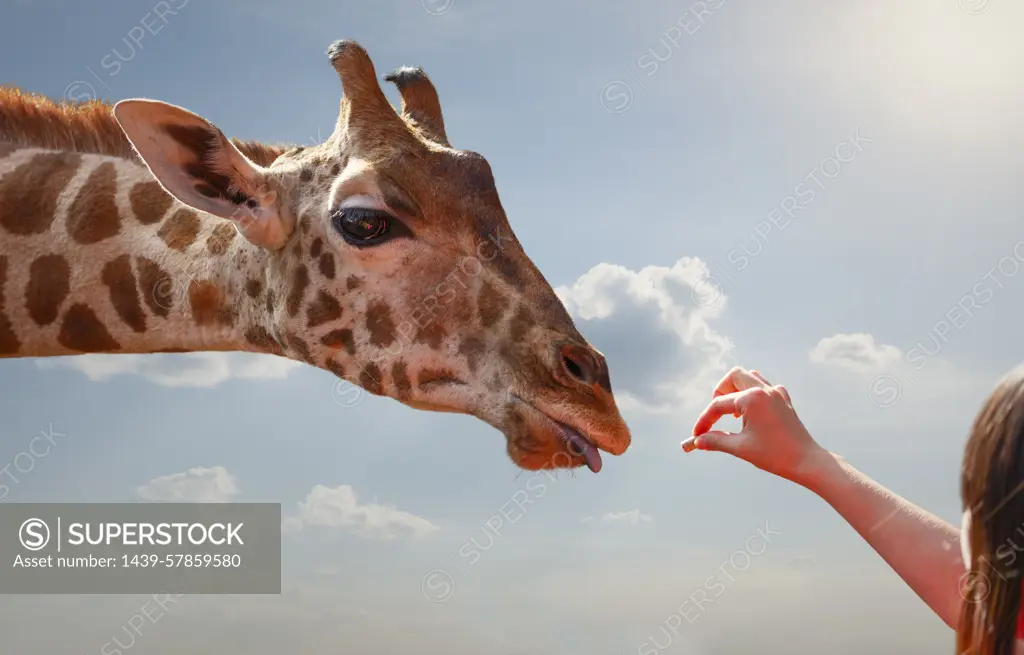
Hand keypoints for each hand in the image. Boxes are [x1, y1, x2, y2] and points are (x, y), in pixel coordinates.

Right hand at [682, 367, 828, 485]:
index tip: (697, 435)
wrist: (807, 461)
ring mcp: (776, 393)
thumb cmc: (775, 455)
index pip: (718, 404)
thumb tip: (698, 441)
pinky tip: (750, 413)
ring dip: (736, 389)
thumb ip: (715, 441)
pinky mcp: (784, 400)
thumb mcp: (740, 448)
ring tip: (732, 412)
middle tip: (715, 413)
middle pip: (734, 377)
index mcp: (752, 398)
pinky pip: (764, 387)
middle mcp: (764, 390)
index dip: (704, 420)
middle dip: (720, 392)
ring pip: (750, 377)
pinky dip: (752, 394)